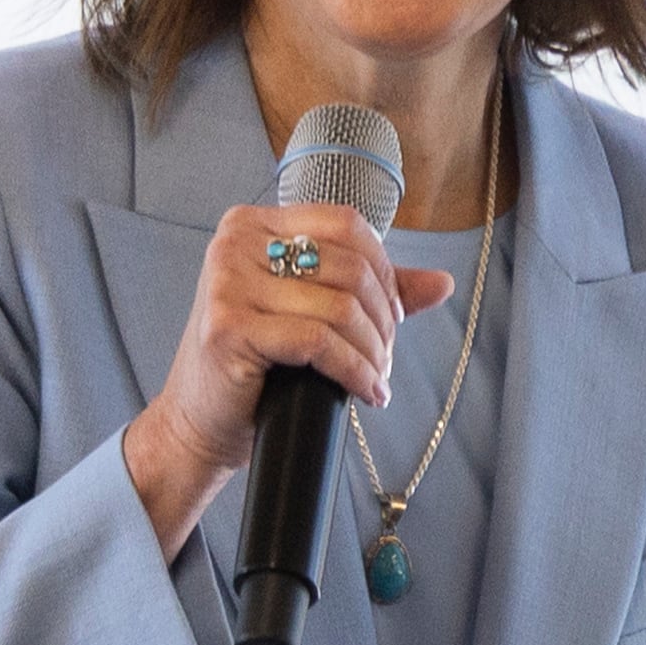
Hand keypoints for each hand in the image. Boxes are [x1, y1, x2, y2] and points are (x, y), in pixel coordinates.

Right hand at [121, 203, 456, 554]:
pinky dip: (354, 370)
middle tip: (384, 357)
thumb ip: (372, 290)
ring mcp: (227, 283)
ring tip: (376, 377)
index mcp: (255, 225)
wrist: (203, 420)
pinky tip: (366, 391)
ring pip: (340, 308)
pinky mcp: (229, 327)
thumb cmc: (257, 365)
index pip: (346, 224)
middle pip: (349, 267)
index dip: (384, 270)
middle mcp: (235, 243)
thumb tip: (443, 283)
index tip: (393, 315)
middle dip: (383, 320)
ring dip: (373, 352)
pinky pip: (319, 342)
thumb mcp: (312, 313)